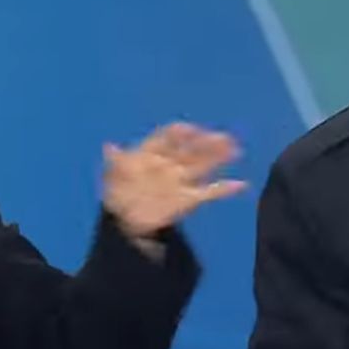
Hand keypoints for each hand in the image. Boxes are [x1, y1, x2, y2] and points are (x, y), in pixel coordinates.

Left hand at [102, 122, 245, 240]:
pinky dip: (226, 188)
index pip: (168, 138)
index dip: (180, 133)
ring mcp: (182, 180)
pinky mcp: (190, 198)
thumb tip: (108, 146)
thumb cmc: (119, 192)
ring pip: (203, 165)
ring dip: (219, 156)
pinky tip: (240, 184)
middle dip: (207, 143)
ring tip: (235, 148)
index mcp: (153, 152)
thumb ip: (115, 162)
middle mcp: (171, 162)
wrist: (126, 219)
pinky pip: (210, 192)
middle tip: (224, 137)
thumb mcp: (113, 177)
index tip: (191, 130)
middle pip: (191, 150)